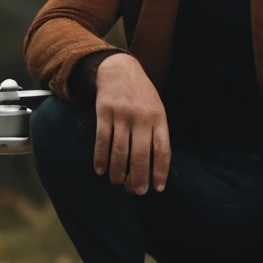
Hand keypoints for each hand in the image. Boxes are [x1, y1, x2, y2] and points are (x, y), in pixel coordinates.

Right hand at [92, 54, 170, 193]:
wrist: (120, 69)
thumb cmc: (142, 95)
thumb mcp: (157, 109)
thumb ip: (156, 133)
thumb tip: (154, 165)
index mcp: (159, 118)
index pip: (162, 150)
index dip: (160, 171)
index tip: (158, 188)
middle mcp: (142, 118)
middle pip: (140, 155)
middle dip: (138, 178)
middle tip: (136, 192)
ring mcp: (122, 115)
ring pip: (119, 151)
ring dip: (118, 171)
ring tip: (117, 183)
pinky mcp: (104, 113)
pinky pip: (102, 140)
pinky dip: (101, 158)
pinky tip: (101, 170)